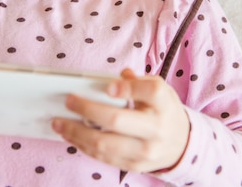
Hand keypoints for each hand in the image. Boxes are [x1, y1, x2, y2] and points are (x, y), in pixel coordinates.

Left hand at [52, 68, 189, 172]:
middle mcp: (156, 129)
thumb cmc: (163, 111)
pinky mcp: (134, 165)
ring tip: (59, 123)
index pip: (150, 92)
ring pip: (104, 143)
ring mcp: (145, 151)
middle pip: (117, 120)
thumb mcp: (159, 91)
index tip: (108, 87)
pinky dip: (84, 146)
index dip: (128, 88)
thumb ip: (139, 82)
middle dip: (87, 110)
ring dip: (76, 133)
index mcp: (164, 104)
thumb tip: (120, 77)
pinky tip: (72, 136)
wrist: (181, 144)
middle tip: (69, 101)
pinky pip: (104, 157)